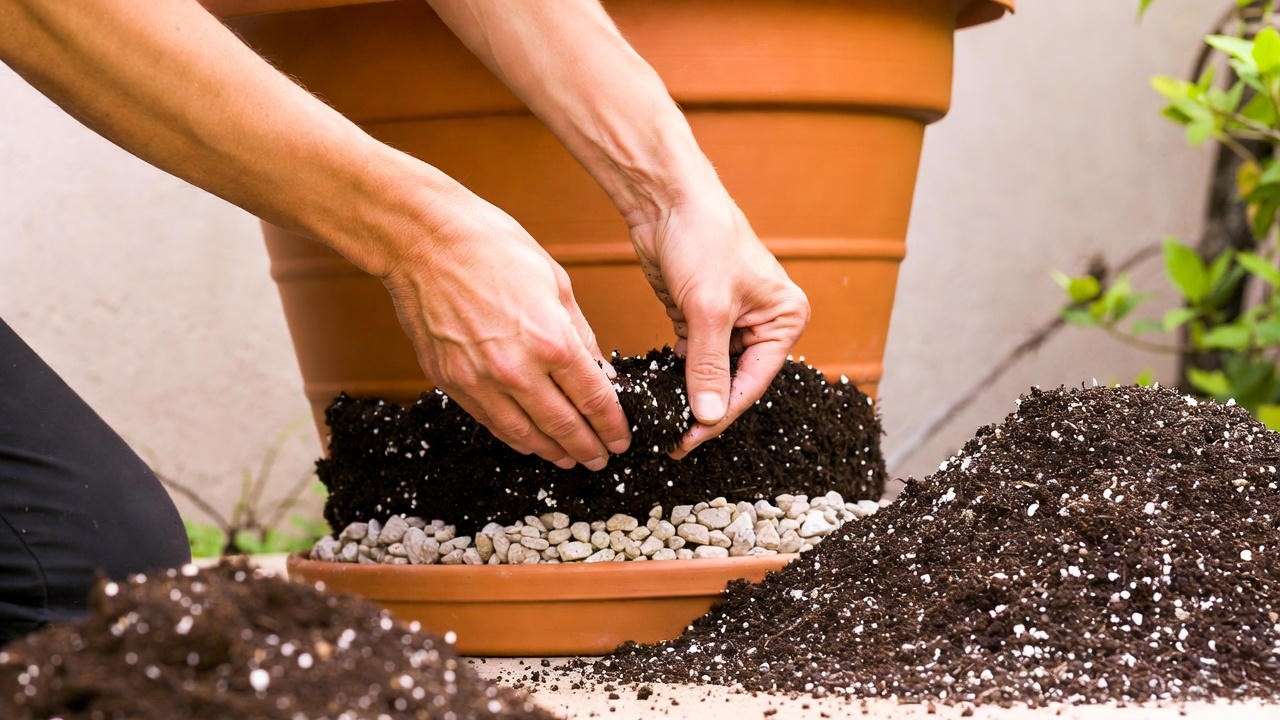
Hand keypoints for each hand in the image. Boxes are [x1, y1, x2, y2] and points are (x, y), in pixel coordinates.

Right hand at [380, 192, 629, 469]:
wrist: (424, 240)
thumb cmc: (492, 247)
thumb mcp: (556, 282)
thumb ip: (581, 334)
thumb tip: (600, 372)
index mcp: (552, 341)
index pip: (593, 399)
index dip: (611, 425)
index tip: (621, 438)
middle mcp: (517, 369)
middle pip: (563, 425)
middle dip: (589, 447)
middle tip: (602, 458)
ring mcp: (480, 380)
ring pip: (525, 434)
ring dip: (553, 451)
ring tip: (571, 458)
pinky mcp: (451, 382)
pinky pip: (491, 422)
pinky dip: (516, 437)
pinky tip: (531, 441)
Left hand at [628, 194, 809, 458]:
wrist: (666, 199)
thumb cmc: (702, 238)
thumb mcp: (707, 309)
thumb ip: (708, 366)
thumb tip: (707, 416)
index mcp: (784, 318)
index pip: (752, 382)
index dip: (720, 415)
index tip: (689, 441)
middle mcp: (764, 322)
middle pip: (734, 382)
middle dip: (706, 409)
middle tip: (675, 440)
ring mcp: (731, 321)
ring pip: (712, 373)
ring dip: (690, 396)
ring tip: (665, 425)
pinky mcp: (700, 317)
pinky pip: (692, 359)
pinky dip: (677, 376)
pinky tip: (659, 395)